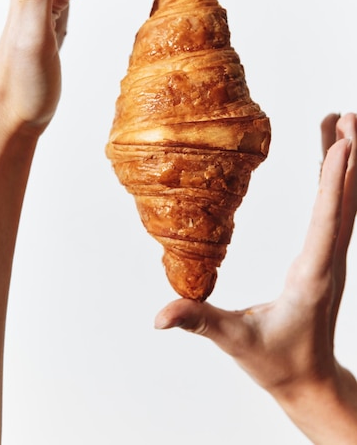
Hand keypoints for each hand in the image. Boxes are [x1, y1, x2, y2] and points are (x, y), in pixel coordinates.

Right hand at [155, 113, 356, 442]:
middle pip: (346, 202)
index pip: (328, 222)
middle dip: (350, 158)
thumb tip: (159, 316)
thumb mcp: (234, 341)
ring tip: (345, 120)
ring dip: (347, 161)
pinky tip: (330, 151)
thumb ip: (198, 323)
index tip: (344, 145)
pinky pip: (334, 207)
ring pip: (346, 200)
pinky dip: (333, 176)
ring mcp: (331, 255)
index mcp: (311, 277)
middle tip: (350, 117)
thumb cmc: (277, 361)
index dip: (335, 183)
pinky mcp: (325, 252)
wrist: (310, 379)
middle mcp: (329, 260)